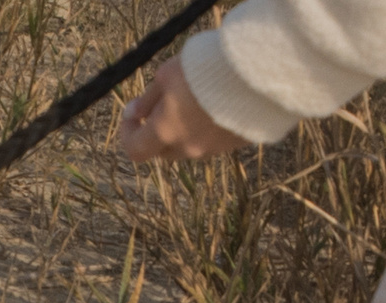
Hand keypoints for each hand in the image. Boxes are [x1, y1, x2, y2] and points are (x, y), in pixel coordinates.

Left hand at [116, 58, 248, 162]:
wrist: (257, 72)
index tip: (132, 115)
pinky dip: (209, 128)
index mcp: (166, 132)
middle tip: (165, 102)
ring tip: (196, 98)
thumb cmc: (205, 68)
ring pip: (189, 146)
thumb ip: (148, 98)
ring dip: (185, 130)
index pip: (136, 150)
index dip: (128, 134)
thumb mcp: (167, 75)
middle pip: (163, 149)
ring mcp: (214, 149)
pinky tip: (219, 104)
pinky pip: (214, 141)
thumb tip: (133, 113)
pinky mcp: (236, 144)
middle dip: (157, 130)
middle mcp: (188, 147)